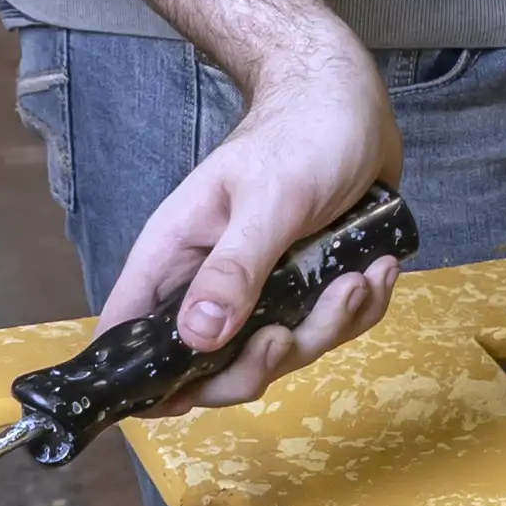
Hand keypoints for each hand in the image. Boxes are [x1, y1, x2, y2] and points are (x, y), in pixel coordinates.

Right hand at [102, 33, 407, 404]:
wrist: (352, 102)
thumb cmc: (301, 133)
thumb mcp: (268, 200)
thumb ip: (233, 269)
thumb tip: (196, 338)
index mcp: (176, 256)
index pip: (129, 334)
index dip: (142, 382)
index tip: (175, 402)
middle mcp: (212, 281)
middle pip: (214, 368)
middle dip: (263, 362)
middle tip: (290, 332)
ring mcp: (263, 288)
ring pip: (283, 351)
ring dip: (328, 327)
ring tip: (356, 278)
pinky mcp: (308, 286)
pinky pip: (330, 327)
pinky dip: (359, 308)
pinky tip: (376, 268)